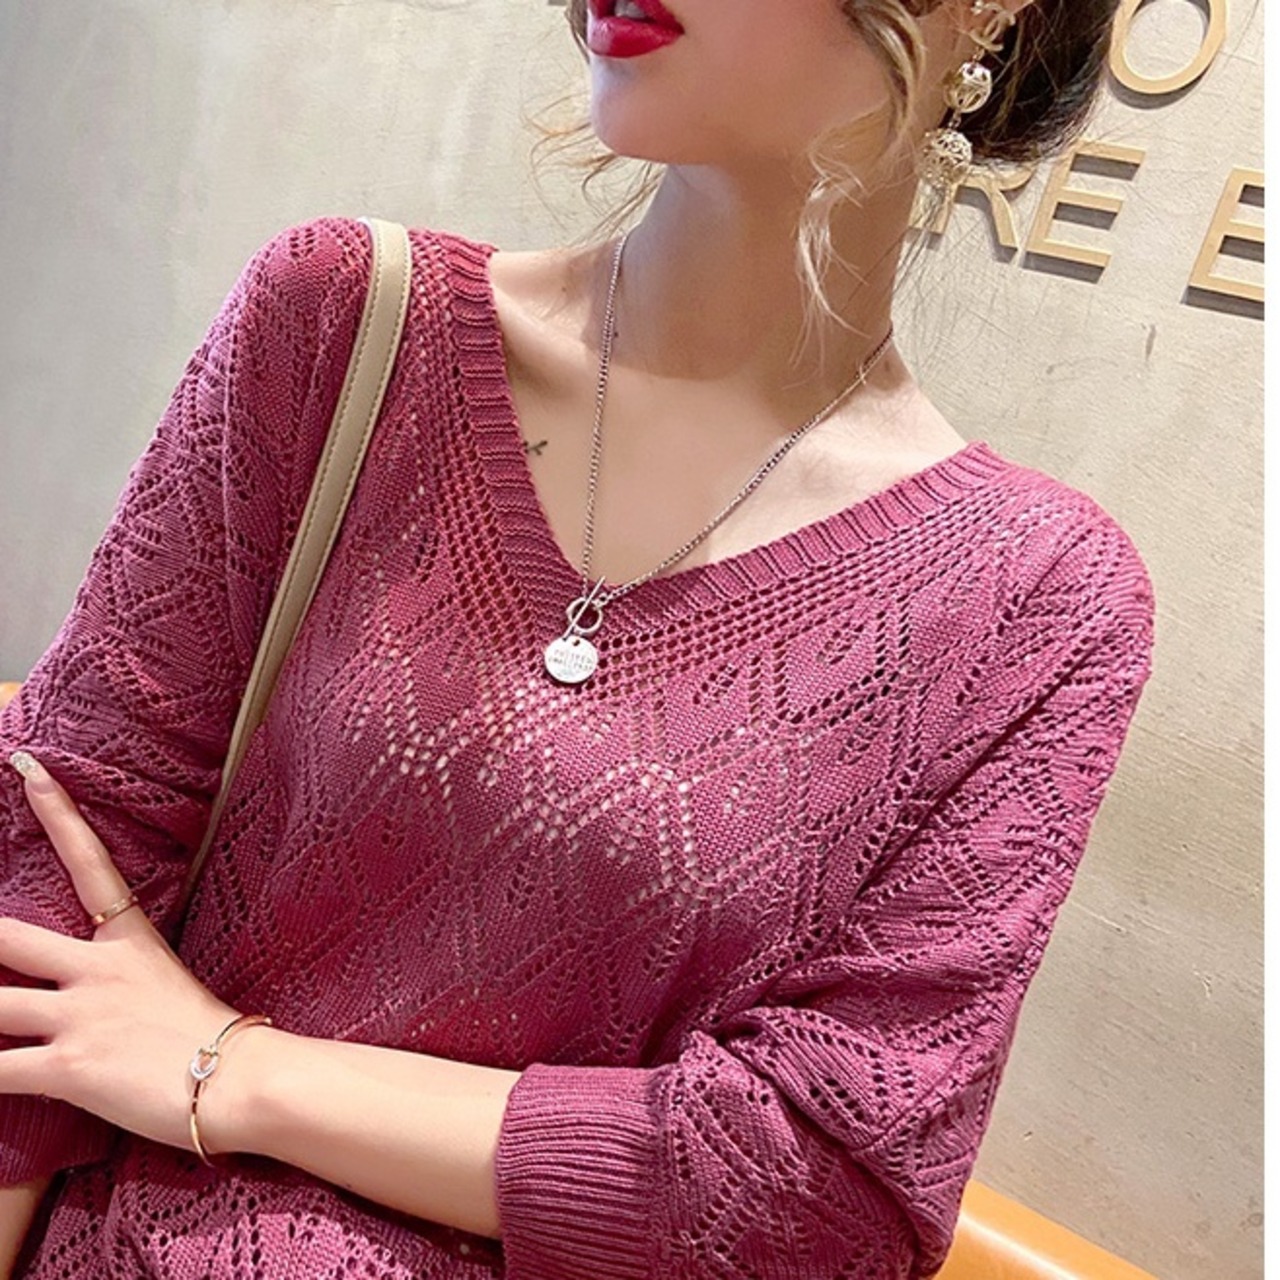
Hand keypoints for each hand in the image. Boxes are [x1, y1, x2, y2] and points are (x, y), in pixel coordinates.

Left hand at [1, 750, 242, 1153]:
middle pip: (8, 937)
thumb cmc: (216, 1041)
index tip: (27, 769)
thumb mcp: (170, 987)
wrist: (242, 1079)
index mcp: (130, 942)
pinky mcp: (70, 1067)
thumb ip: (127, 980)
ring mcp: (82, 1015)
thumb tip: (107, 994)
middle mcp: (98, 969)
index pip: (89, 863)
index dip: (57, 813)